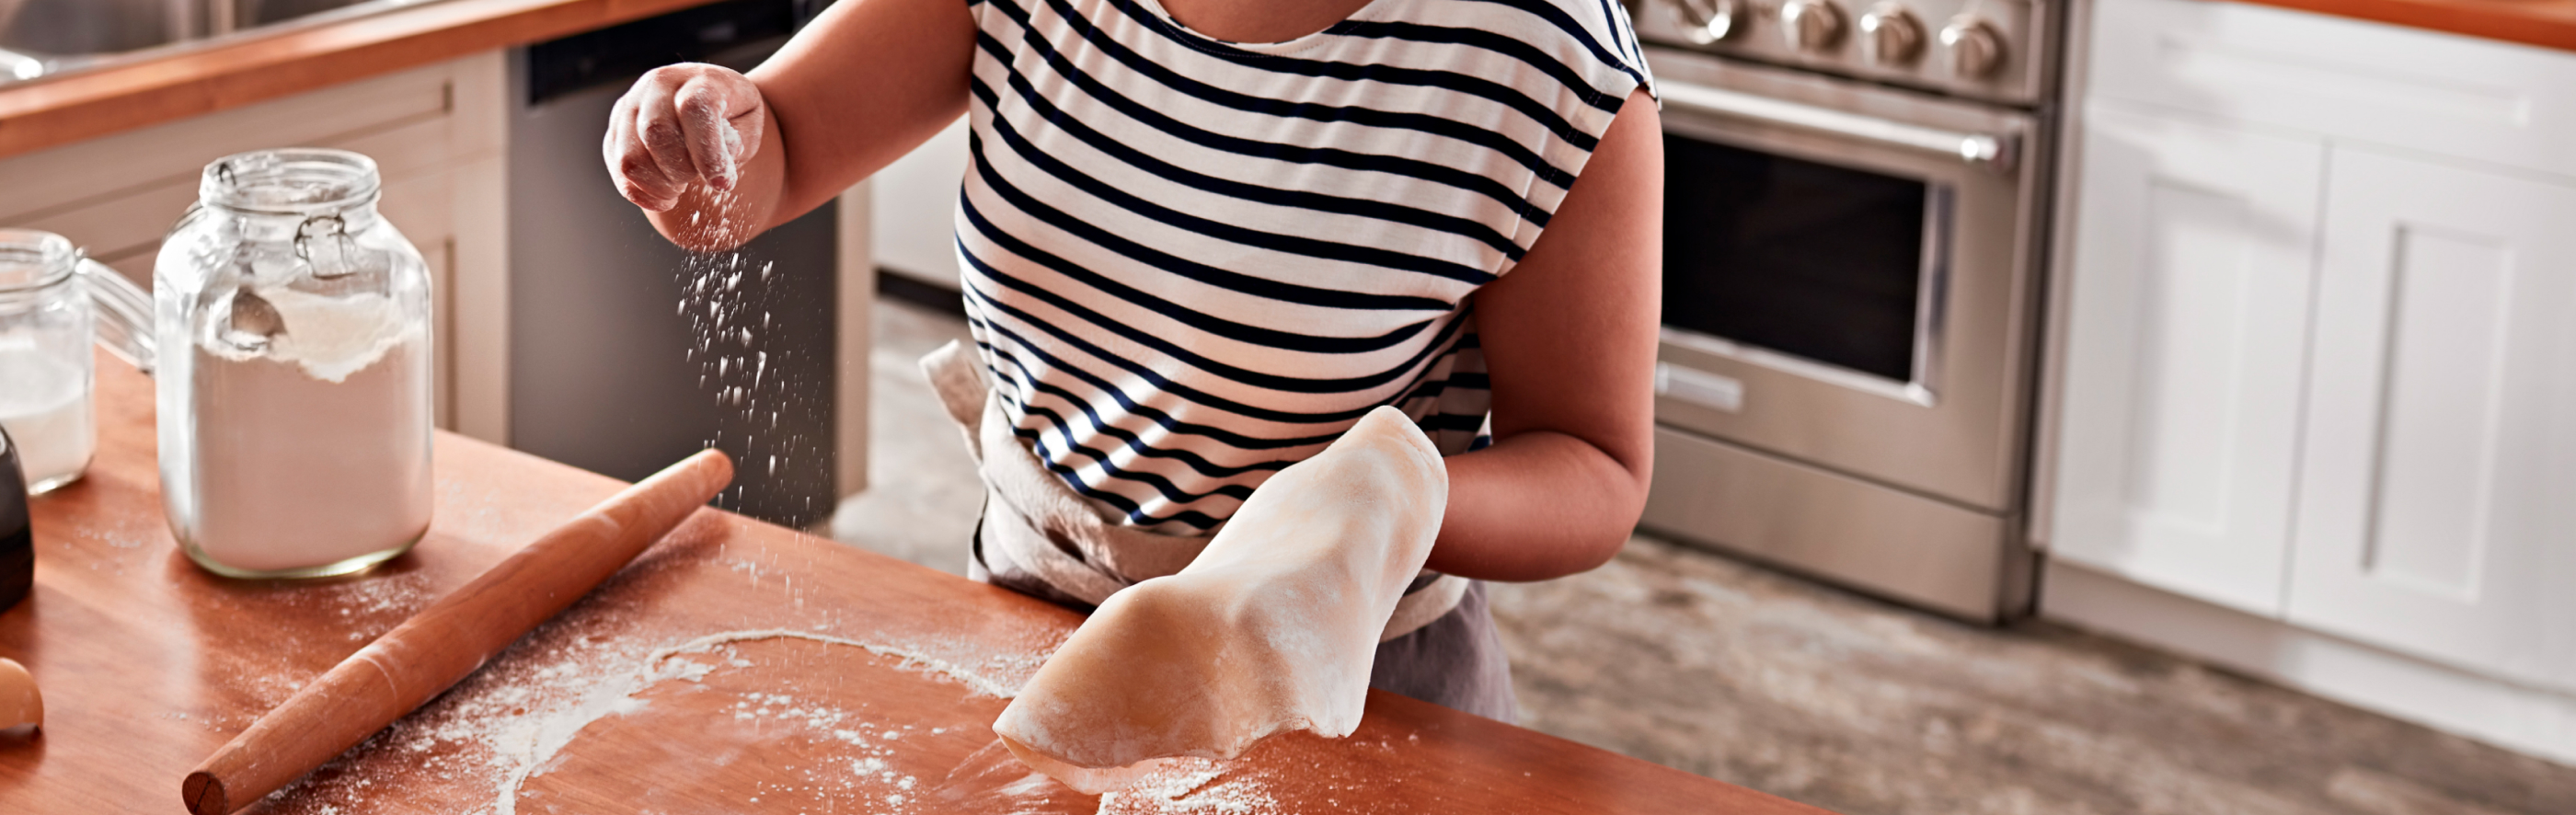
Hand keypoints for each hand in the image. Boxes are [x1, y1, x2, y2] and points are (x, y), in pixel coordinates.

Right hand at [604, 63, 766, 211]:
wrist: (707, 99)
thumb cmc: (732, 115)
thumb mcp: (749, 123)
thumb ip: (737, 142)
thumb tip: (716, 164)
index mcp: (699, 78)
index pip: (693, 109)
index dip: (707, 153)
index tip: (722, 183)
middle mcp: (659, 85)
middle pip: (656, 132)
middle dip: (680, 170)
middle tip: (697, 180)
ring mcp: (631, 105)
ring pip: (630, 156)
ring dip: (658, 185)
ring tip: (679, 189)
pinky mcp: (616, 129)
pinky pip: (617, 168)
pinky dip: (640, 193)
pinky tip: (662, 199)